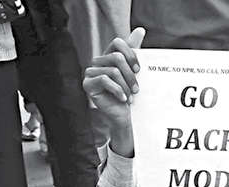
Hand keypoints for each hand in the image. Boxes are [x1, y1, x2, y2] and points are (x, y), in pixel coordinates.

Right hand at [83, 27, 145, 153]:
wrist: (125, 116)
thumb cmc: (130, 94)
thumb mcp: (134, 71)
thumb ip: (135, 50)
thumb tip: (140, 29)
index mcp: (108, 56)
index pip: (118, 43)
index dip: (130, 54)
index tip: (139, 69)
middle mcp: (98, 62)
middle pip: (117, 57)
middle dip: (131, 75)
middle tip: (137, 88)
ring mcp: (90, 72)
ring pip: (113, 71)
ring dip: (126, 86)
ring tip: (130, 95)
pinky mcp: (87, 84)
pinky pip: (104, 80)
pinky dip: (118, 90)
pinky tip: (123, 99)